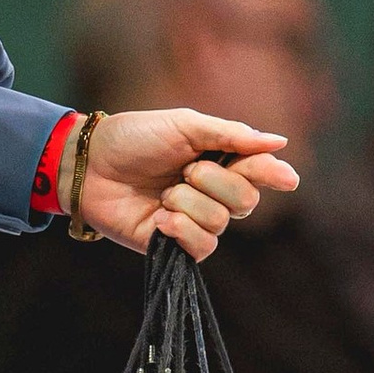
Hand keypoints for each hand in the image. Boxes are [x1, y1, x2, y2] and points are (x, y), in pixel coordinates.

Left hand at [76, 112, 298, 260]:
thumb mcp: (184, 125)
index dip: (273, 174)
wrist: (90, 165)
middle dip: (215, 182)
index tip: (283, 178)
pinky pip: (202, 247)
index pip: (261, 171)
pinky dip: (181, 229)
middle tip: (184, 170)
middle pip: (247, 201)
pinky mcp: (175, 244)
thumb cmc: (134, 138)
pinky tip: (160, 217)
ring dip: (189, 203)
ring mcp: (195, 220)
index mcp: (220, 159)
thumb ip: (231, 135)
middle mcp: (214, 192)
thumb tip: (280, 143)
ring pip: (221, 223)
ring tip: (163, 193)